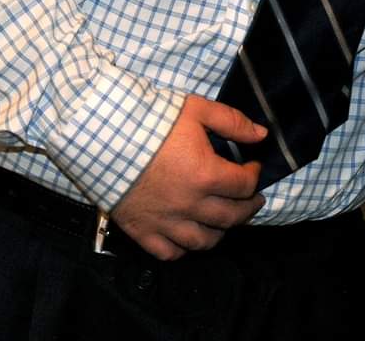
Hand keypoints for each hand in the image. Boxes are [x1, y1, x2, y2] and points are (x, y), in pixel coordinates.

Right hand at [112, 94, 267, 259]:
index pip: (244, 186)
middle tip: (252, 198)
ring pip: (205, 241)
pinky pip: (171, 253)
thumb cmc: (152, 121)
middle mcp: (190, 205)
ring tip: (225, 219)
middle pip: (231, 217)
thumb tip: (261, 134)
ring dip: (221, 231)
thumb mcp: (197, 110)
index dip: (254, 175)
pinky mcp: (143, 232)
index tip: (252, 166)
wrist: (103, 137)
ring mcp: (166, 222)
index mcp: (206, 175)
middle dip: (248, 207)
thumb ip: (233, 122)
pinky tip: (190, 236)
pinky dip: (185, 248)